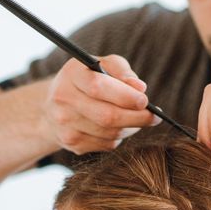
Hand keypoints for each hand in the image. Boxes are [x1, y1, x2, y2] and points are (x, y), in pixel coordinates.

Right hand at [42, 54, 160, 154]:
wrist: (56, 104)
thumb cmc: (89, 79)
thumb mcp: (103, 65)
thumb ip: (122, 71)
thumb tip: (140, 88)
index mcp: (72, 74)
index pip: (98, 87)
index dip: (125, 96)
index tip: (145, 100)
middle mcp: (63, 99)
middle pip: (106, 116)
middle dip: (136, 118)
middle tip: (154, 117)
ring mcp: (64, 124)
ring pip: (109, 133)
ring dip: (130, 127)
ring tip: (137, 118)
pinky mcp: (71, 142)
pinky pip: (105, 144)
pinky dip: (119, 137)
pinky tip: (119, 126)